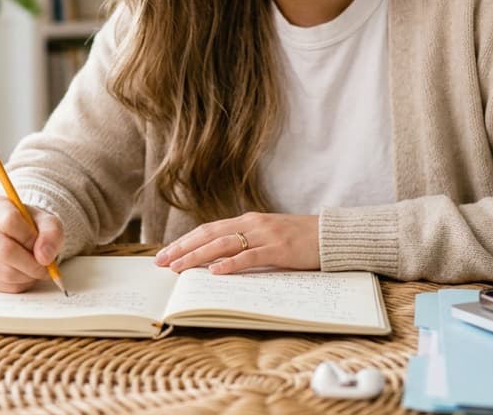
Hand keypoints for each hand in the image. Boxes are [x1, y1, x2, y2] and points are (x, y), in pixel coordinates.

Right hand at [0, 193, 63, 292]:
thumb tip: (45, 258)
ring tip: (37, 269)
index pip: (9, 222)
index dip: (30, 237)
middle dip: (32, 264)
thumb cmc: (30, 224)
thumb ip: (51, 233)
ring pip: (4, 271)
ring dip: (28, 276)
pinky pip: (1, 285)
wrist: (16, 233)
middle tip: (46, 267)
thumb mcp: (47, 221)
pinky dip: (20, 284)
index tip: (42, 245)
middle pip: (5, 250)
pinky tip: (26, 275)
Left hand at [153, 212, 319, 274]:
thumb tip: (218, 260)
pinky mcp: (279, 249)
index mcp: (248, 221)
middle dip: (182, 248)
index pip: (208, 229)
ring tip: (178, 267)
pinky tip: (215, 272)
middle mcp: (252, 224)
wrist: (332, 235)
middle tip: (160, 262)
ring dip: (197, 256)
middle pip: (208, 234)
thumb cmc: (301, 240)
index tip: (165, 253)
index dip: (185, 241)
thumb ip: (247, 244)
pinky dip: (231, 264)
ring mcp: (265, 235)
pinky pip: (250, 257)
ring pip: (223, 244)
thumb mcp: (269, 238)